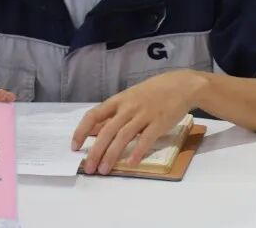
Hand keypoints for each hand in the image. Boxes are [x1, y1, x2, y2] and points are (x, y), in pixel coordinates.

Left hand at [71, 69, 202, 174]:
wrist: (181, 85)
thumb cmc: (152, 93)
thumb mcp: (130, 98)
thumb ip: (114, 114)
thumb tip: (94, 131)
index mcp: (118, 100)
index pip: (93, 114)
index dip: (82, 130)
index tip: (75, 146)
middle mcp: (128, 107)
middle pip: (107, 130)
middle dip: (95, 150)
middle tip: (89, 167)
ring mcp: (144, 114)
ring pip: (123, 136)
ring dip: (111, 155)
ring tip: (104, 170)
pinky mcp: (159, 122)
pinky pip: (146, 139)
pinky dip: (137, 151)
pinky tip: (130, 163)